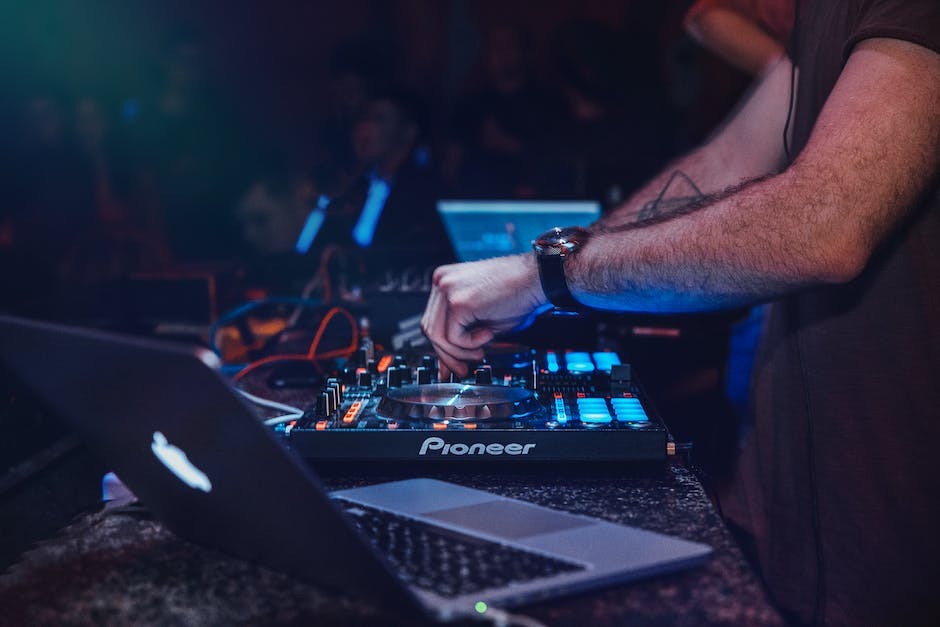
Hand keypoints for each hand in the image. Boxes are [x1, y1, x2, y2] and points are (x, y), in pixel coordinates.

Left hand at [421, 254, 547, 377]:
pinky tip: (488, 334)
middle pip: (429, 329)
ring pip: (438, 336)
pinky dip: (470, 344)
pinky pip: (453, 338)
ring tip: (481, 350)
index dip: (441, 346)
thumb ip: (462, 338)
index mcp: (445, 281)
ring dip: (460, 352)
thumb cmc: (518, 295)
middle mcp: (441, 281)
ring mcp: (447, 289)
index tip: (451, 364)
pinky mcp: (457, 301)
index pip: (432, 320)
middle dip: (447, 354)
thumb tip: (448, 364)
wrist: (538, 279)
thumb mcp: (483, 320)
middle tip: (463, 368)